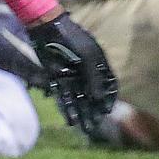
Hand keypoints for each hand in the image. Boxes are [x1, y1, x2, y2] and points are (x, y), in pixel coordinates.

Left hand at [26, 12, 117, 134]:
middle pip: (94, 95)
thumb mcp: (87, 56)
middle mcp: (87, 72)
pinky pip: (64, 97)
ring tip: (84, 128)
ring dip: (82, 113)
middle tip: (95, 126)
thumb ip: (94, 78)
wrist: (48, 30)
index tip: (107, 110)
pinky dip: (68, 108)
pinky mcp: (58, 79)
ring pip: (79, 99)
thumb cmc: (72, 39)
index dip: (110, 97)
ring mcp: (73, 76)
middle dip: (95, 111)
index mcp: (99, 63)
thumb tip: (99, 99)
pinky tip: (71, 120)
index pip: (109, 83)